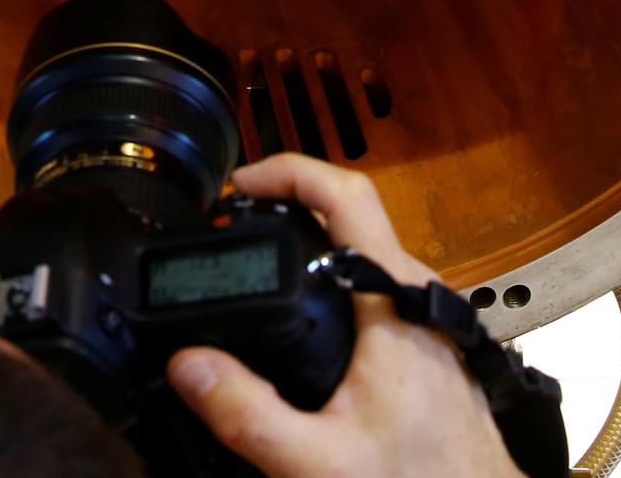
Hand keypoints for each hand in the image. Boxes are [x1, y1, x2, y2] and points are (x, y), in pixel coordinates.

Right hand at [166, 154, 523, 477]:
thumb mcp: (319, 461)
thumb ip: (248, 413)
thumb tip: (190, 365)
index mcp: (396, 305)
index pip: (347, 196)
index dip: (289, 172)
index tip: (243, 183)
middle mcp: (420, 298)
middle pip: (351, 218)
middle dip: (289, 208)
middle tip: (238, 222)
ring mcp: (429, 318)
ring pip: (367, 255)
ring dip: (313, 247)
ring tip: (263, 262)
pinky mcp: (428, 342)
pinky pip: (377, 287)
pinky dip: (334, 281)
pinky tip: (307, 317)